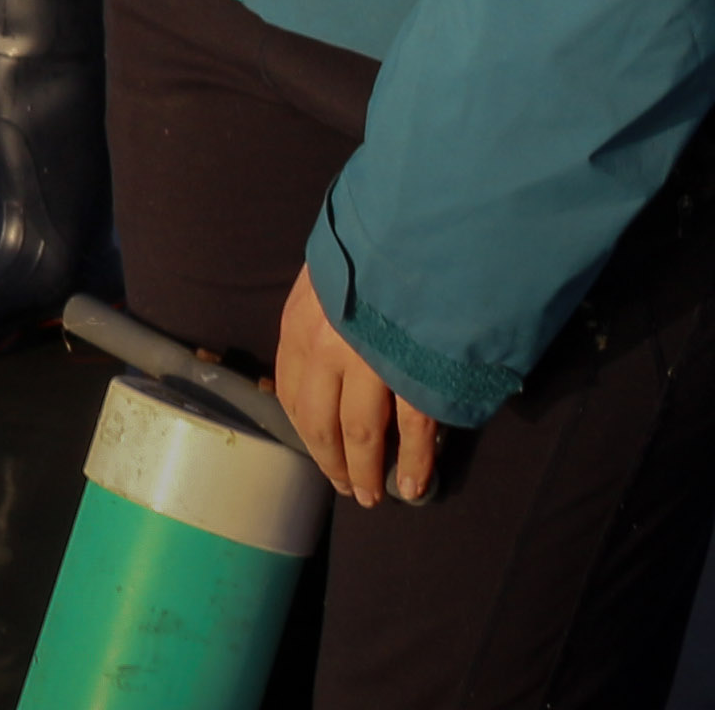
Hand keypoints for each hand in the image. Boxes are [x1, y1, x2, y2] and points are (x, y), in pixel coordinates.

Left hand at [275, 266, 443, 507]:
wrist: (422, 218)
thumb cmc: (376, 244)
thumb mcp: (331, 271)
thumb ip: (325, 313)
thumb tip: (335, 357)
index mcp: (301, 322)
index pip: (293, 393)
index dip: (306, 431)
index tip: (321, 453)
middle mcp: (325, 345)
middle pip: (322, 423)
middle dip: (335, 462)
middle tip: (350, 489)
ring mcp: (368, 360)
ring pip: (363, 434)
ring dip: (368, 471)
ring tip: (375, 496)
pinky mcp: (413, 369)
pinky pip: (413, 428)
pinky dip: (416, 462)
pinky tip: (416, 484)